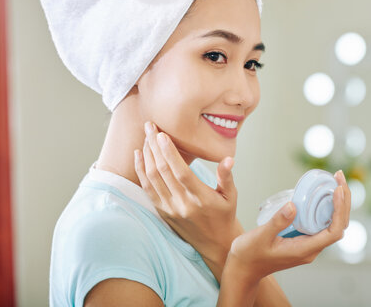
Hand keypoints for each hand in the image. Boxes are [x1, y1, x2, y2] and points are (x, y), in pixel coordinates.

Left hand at [134, 121, 242, 277]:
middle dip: (154, 147)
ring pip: (152, 179)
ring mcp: (170, 210)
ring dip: (147, 156)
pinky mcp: (162, 212)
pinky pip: (147, 189)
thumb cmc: (224, 215)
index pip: (181, 173)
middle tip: (149, 127)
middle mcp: (182, 205)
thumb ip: (226, 177)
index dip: (170, 153)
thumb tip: (228, 159)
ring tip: (146, 137)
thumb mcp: (231, 196)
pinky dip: (141, 171)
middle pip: (163, 172)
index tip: (162, 135)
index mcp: (201, 199)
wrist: (215, 243)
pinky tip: (139, 156)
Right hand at [223, 171, 349, 285]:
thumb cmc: (249, 255)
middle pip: (338, 225)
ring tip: (334, 181)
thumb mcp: (260, 236)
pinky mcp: (302, 240)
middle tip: (339, 177)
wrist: (243, 268)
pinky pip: (320, 223)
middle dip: (343, 201)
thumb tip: (294, 205)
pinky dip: (325, 207)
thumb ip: (277, 222)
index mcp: (305, 250)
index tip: (337, 190)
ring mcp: (308, 245)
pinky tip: (320, 194)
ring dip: (337, 203)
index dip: (340, 210)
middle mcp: (311, 249)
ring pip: (331, 224)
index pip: (334, 231)